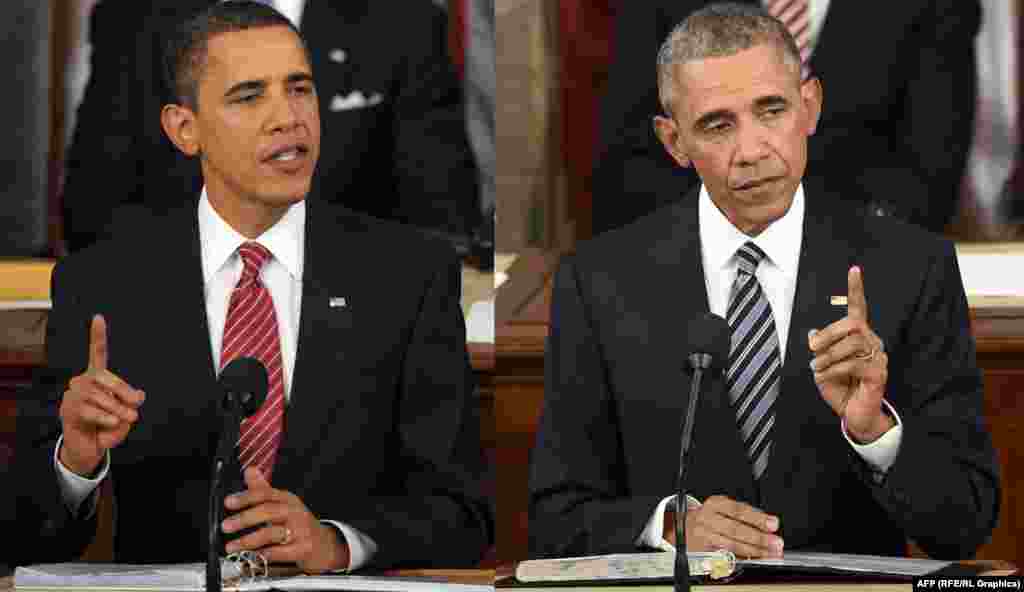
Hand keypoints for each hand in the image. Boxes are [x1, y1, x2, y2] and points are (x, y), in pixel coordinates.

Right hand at [58, 315, 145, 475]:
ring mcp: (73, 395)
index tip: (98, 318)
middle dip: (124, 392)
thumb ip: (133, 402)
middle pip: (105, 377)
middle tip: (136, 409)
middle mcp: (82, 381)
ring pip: (99, 396)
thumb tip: (139, 395)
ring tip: (125, 419)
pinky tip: (112, 422)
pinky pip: (90, 410)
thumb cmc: (107, 427)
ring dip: (116, 409)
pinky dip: (105, 417)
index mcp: (97, 377)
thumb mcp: (126, 414)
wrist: (90, 449)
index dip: (97, 336)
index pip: (97, 354)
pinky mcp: (68, 409)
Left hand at [223, 467, 349, 573]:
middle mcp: (294, 512)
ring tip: (232, 546)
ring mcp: (301, 530)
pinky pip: (282, 552)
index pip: (265, 493)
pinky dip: (265, 554)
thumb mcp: (282, 503)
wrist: (323, 544)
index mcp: (287, 499)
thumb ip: (263, 488)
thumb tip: (250, 470)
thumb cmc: (298, 523)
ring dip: (249, 540)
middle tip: (226, 526)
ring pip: (272, 533)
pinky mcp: (304, 548)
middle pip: (268, 511)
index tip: (228, 502)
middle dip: (244, 518)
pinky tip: (253, 556)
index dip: (246, 497)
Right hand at [663, 495, 782, 557]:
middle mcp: (706, 518)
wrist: (683, 528)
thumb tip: (767, 526)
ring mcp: (702, 536)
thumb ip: (743, 516)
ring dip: (753, 551)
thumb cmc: (709, 518)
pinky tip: (752, 559)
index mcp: (714, 504)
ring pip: (730, 544)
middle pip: (735, 528)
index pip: (738, 510)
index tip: (773, 524)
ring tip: (769, 554)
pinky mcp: (701, 551)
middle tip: (775, 543)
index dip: (757, 518)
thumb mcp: (722, 509)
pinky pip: (723, 556)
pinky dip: (739, 559)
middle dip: (758, 537)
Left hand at [808, 266, 892, 442]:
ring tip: (818, 368)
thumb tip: (812, 334)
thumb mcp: (822, 366)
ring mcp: (878, 356)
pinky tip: (826, 376)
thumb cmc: (839, 388)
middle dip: (827, 335)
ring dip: (828, 356)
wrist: (853, 414)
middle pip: (851, 324)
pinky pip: (853, 363)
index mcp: (857, 336)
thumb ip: (819, 349)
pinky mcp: (878, 372)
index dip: (856, 288)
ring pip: (852, 344)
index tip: (854, 269)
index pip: (858, 308)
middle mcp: (871, 341)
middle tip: (811, 350)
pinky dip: (834, 369)